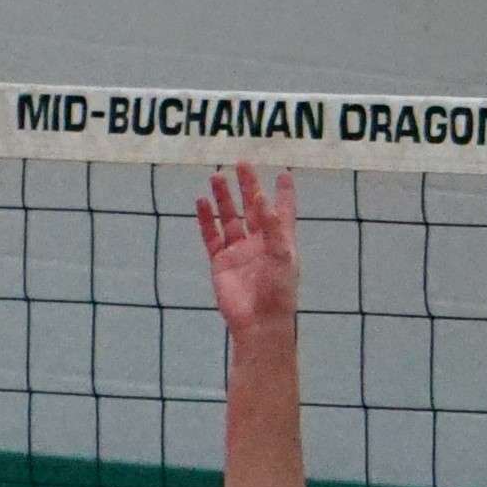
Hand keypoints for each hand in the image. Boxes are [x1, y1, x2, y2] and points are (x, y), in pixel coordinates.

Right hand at [195, 164, 299, 337]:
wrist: (258, 322)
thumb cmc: (278, 291)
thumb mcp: (282, 254)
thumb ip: (271, 224)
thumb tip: (260, 196)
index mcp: (280, 241)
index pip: (283, 212)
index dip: (284, 194)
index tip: (284, 174)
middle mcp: (259, 243)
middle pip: (253, 207)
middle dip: (248, 186)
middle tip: (242, 164)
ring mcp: (239, 252)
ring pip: (229, 218)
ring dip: (223, 198)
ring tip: (216, 176)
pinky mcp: (221, 262)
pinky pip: (211, 236)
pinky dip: (206, 220)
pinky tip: (201, 201)